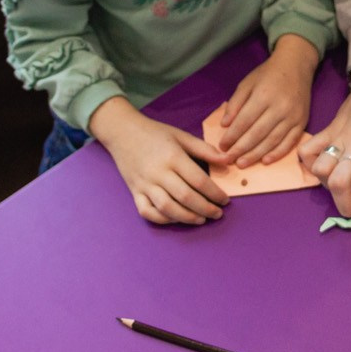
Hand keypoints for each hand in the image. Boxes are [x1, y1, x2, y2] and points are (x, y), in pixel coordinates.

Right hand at [91, 97, 230, 224]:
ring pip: (167, 208)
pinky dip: (162, 219)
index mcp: (172, 157)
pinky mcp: (134, 192)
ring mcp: (144, 184)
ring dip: (187, 218)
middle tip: (218, 214)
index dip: (214, 193)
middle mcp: (158, 172)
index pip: (198, 180)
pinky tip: (177, 218)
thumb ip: (205, 149)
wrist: (122, 132)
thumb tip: (228, 160)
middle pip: (185, 197)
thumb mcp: (181, 136)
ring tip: (201, 220)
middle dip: (205, 208)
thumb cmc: (155, 134)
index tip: (225, 200)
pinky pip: (147, 212)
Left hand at [216, 35, 317, 165]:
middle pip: (257, 134)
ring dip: (256, 155)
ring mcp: (293, 117)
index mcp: (264, 95)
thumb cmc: (268, 74)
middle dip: (241, 149)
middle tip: (228, 159)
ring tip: (242, 163)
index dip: (232, 136)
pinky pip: (289, 142)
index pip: (244, 121)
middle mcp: (280, 107)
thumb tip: (225, 125)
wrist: (296, 66)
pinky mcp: (302, 123)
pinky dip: (277, 153)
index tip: (222, 146)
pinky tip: (265, 161)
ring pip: (272, 141)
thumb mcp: (247, 83)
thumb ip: (235, 103)